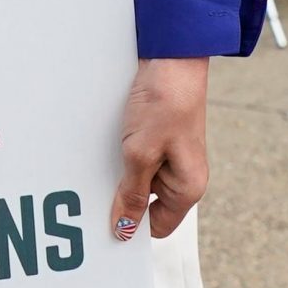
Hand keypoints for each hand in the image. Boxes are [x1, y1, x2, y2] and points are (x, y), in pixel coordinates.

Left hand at [111, 55, 209, 240]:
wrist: (171, 56)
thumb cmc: (166, 102)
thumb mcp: (142, 154)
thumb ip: (132, 194)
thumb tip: (124, 231)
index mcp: (188, 187)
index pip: (157, 226)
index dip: (132, 226)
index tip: (104, 222)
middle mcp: (183, 175)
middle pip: (146, 202)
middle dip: (122, 196)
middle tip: (99, 187)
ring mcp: (172, 156)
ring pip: (139, 178)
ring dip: (120, 171)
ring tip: (108, 156)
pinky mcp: (159, 137)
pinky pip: (137, 156)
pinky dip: (122, 153)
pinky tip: (111, 142)